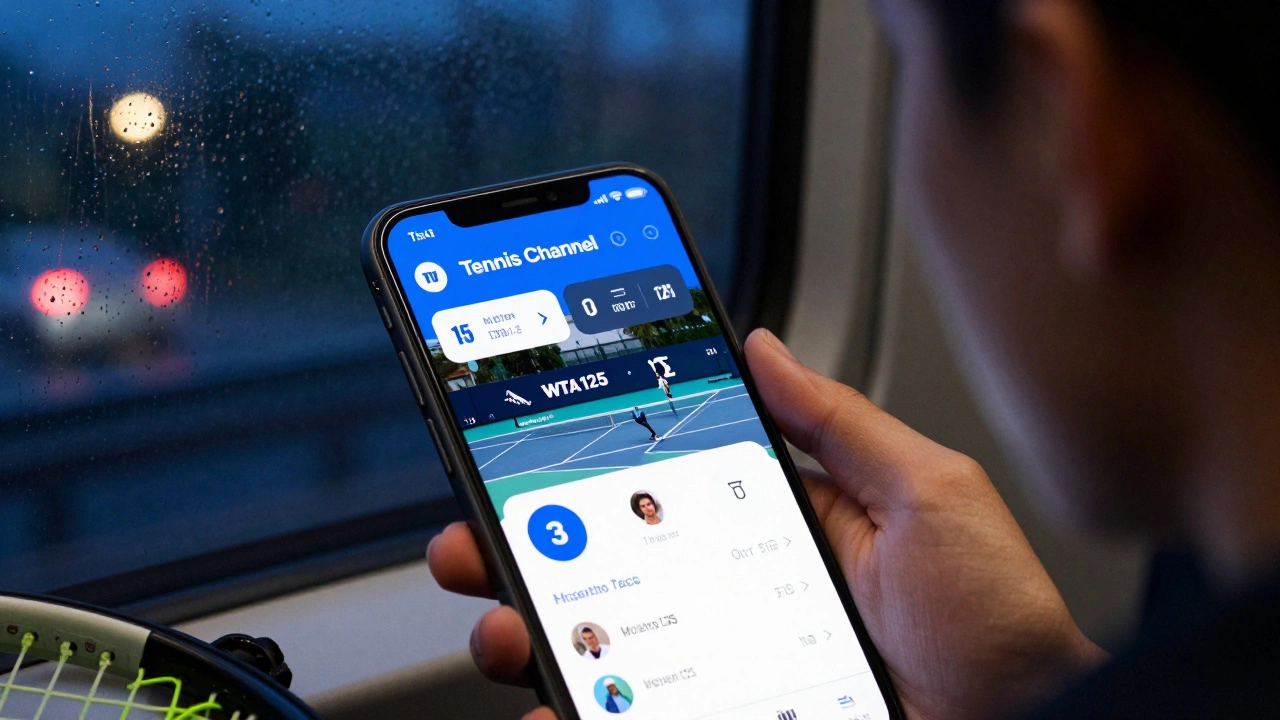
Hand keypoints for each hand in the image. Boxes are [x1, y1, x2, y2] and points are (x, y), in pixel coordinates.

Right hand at [427, 329, 1105, 719]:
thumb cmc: (996, 622)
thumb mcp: (925, 492)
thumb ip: (838, 422)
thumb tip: (762, 348)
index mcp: (778, 528)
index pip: (659, 487)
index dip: (585, 468)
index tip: (519, 446)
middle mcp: (738, 598)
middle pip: (608, 567)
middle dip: (524, 549)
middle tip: (474, 540)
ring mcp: (725, 668)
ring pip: (603, 646)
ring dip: (529, 634)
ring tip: (503, 626)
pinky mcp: (718, 717)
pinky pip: (630, 715)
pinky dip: (574, 717)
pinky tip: (551, 711)